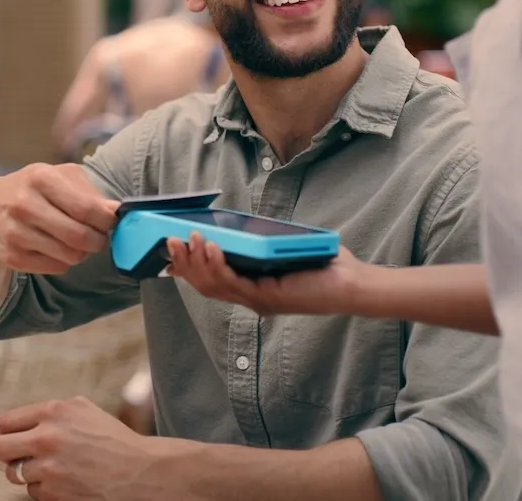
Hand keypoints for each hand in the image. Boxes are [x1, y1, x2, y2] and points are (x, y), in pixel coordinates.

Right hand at [0, 163, 119, 275]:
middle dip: (98, 240)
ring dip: (82, 253)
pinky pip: (57, 268)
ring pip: (71, 256)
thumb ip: (89, 192)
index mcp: (40, 178)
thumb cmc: (31, 189)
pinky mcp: (12, 256)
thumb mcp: (57, 177)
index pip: (87, 208)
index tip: (110, 221)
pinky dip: (64, 261)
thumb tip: (116, 211)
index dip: (107, 220)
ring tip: (76, 242)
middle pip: (80, 237)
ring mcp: (15, 232)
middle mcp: (25, 204)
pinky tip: (56, 249)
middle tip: (97, 237)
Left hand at [0, 396, 177, 500]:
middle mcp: (47, 438)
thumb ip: (51, 411)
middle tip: (19, 455)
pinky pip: (32, 492)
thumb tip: (22, 420)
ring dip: (29, 473)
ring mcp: (50, 468)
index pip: (6, 422)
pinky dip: (44, 489)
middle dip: (8, 453)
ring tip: (50, 469)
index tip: (13, 438)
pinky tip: (64, 481)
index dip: (8, 432)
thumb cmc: (113, 439)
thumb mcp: (83, 409)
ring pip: (15, 474)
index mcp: (54, 412)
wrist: (139, 472)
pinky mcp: (54, 493)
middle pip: (0, 448)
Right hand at [166, 232, 368, 315]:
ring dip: (196, 261)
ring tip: (188, 238)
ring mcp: (258, 300)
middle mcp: (250, 299)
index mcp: (251, 289)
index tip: (169, 249)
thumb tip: (239, 221)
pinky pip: (235, 282)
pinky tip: (212, 246)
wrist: (352, 284)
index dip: (185, 268)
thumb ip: (262, 240)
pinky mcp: (269, 297)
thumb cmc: (324, 265)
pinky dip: (219, 264)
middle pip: (204, 285)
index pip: (208, 282)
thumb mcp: (284, 248)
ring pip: (214, 285)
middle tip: (169, 240)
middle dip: (183, 263)